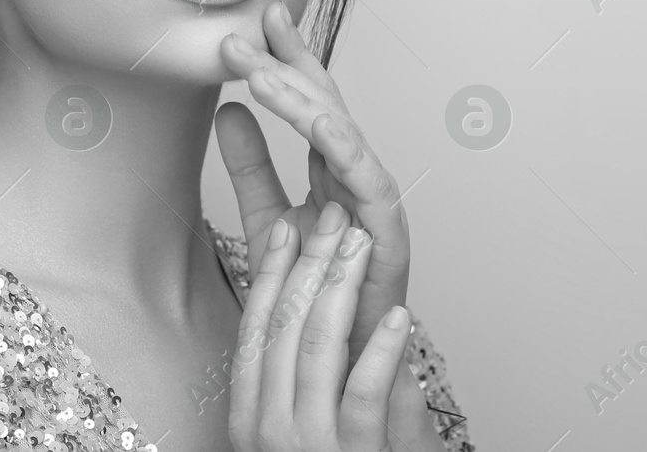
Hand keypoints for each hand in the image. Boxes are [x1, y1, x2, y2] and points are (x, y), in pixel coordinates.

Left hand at [215, 1, 409, 364]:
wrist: (343, 363)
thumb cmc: (317, 296)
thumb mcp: (268, 220)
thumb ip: (250, 167)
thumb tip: (225, 111)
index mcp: (331, 169)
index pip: (310, 100)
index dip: (289, 57)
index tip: (265, 16)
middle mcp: (357, 177)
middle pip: (325, 105)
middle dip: (286, 66)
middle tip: (241, 37)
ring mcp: (375, 201)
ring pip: (342, 133)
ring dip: (300, 99)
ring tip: (259, 72)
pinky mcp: (388, 232)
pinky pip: (366, 179)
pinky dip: (341, 144)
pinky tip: (315, 118)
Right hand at [228, 204, 439, 451]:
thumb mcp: (288, 433)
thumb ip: (292, 381)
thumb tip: (304, 309)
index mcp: (248, 413)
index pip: (255, 324)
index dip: (272, 271)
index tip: (287, 227)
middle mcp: (268, 425)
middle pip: (284, 323)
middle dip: (311, 261)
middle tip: (332, 217)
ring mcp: (307, 441)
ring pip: (319, 345)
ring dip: (344, 286)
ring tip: (362, 246)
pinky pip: (363, 392)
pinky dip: (381, 350)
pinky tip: (398, 318)